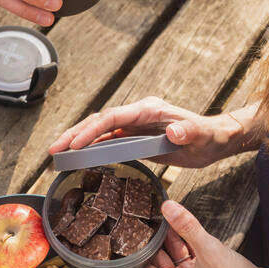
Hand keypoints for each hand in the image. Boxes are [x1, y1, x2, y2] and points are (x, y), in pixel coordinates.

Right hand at [48, 96, 241, 167]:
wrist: (214, 140)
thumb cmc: (210, 137)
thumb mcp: (202, 136)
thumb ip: (189, 131)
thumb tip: (174, 130)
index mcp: (149, 110)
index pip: (113, 117)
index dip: (93, 130)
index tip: (76, 144)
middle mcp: (137, 114)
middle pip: (99, 121)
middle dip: (74, 134)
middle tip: (53, 149)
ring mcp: (134, 125)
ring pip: (99, 130)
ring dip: (77, 140)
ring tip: (57, 154)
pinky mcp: (133, 137)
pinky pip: (106, 141)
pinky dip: (90, 148)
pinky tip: (77, 157)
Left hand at [133, 200, 268, 267]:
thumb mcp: (208, 249)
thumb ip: (186, 226)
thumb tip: (167, 206)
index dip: (132, 251)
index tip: (123, 232)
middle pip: (156, 260)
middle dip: (150, 239)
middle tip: (141, 216)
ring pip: (172, 255)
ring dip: (168, 237)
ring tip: (158, 214)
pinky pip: (187, 254)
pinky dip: (183, 240)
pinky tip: (179, 222)